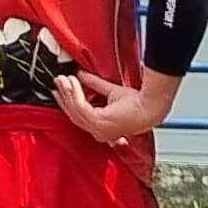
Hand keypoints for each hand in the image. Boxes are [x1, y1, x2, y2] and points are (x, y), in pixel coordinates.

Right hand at [53, 70, 176, 146]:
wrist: (149, 105)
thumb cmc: (138, 103)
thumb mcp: (111, 92)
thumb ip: (95, 85)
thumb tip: (81, 75)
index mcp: (101, 129)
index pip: (79, 116)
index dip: (68, 102)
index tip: (60, 89)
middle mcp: (98, 132)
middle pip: (73, 114)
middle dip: (64, 95)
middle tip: (58, 80)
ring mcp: (98, 129)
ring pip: (74, 109)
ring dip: (67, 92)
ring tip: (63, 78)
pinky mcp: (99, 122)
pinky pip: (79, 106)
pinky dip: (74, 93)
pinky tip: (72, 82)